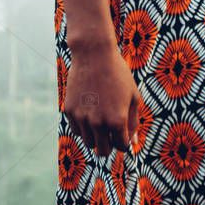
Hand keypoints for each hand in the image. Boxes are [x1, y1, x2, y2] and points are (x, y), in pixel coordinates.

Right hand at [64, 40, 140, 156]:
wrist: (93, 54)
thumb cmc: (118, 74)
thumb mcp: (133, 96)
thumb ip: (134, 122)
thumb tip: (133, 144)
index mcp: (117, 121)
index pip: (122, 146)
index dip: (124, 142)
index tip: (123, 133)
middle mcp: (98, 123)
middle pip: (103, 151)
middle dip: (109, 144)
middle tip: (111, 132)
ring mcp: (82, 118)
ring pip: (88, 143)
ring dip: (96, 136)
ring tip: (100, 119)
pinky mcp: (69, 111)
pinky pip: (77, 130)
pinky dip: (83, 127)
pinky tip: (89, 112)